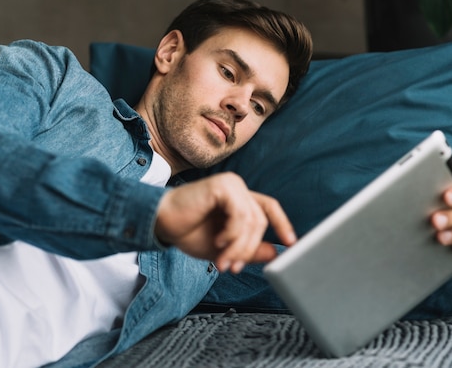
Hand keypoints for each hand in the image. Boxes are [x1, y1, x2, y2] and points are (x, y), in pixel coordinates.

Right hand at [154, 172, 296, 272]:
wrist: (160, 223)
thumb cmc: (187, 232)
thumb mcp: (223, 248)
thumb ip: (249, 249)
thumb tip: (275, 253)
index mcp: (239, 200)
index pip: (269, 208)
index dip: (282, 224)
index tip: (291, 244)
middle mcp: (237, 188)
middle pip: (261, 221)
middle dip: (248, 249)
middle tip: (232, 267)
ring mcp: (231, 184)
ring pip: (253, 221)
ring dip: (239, 246)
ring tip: (222, 260)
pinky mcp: (223, 185)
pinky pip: (241, 214)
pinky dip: (232, 234)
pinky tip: (218, 241)